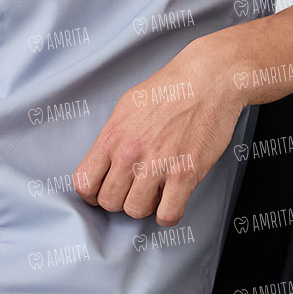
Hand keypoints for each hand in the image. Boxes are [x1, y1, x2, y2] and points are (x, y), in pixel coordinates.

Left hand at [72, 37, 243, 225]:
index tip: (102, 192)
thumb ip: (113, 136)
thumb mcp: (127, 106)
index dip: (92, 193)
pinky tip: (172, 199)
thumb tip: (104, 159)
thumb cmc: (171, 88)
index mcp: (112, 136)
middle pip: (109, 201)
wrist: (208, 79)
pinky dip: (168, 213)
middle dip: (120, 200)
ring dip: (145, 206)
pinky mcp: (185, 174)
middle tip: (133, 190)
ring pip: (135, 211)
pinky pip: (168, 214)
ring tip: (154, 192)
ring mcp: (157, 165)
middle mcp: (130, 152)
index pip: (84, 182)